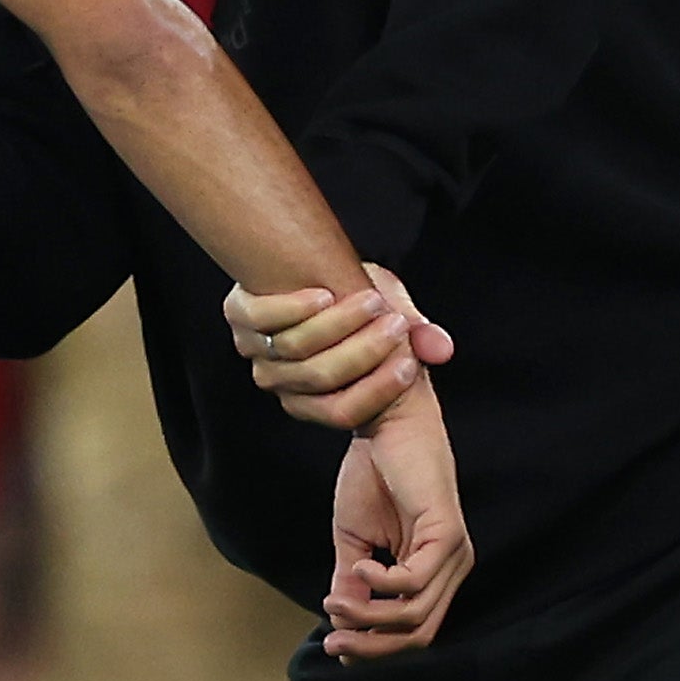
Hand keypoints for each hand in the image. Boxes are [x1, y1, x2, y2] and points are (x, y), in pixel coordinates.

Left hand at [225, 265, 455, 428]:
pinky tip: (325, 292)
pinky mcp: (239, 314)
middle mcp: (283, 381)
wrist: (318, 268)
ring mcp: (258, 351)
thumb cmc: (361, 303)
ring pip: (294, 347)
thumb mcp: (396, 318)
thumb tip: (441, 349)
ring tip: (373, 301)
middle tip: (396, 324)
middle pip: (319, 376)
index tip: (409, 363)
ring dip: (337, 323)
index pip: (343, 412)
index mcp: (318, 397)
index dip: (377, 390)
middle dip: (363, 350)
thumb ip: (418, 336)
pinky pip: (261, 317)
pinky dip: (294, 305)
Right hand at [323, 373, 472, 660]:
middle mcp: (451, 568)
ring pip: (415, 616)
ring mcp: (454, 553)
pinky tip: (359, 566)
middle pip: (418, 635)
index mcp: (433, 571)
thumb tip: (340, 630)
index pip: (414, 632)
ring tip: (336, 599)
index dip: (375, 649)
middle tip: (332, 642)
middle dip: (371, 647)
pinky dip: (381, 584)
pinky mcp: (447, 533)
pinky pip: (414, 582)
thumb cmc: (372, 474)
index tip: (333, 647)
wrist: (383, 422)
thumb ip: (353, 585)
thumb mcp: (354, 541)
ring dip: (368, 616)